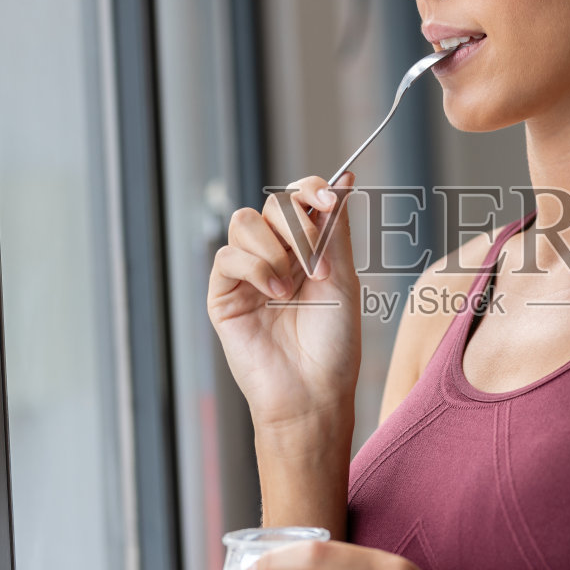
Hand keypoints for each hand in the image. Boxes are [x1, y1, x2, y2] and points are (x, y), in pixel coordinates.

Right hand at [206, 173, 361, 435]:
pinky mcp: (223, 294)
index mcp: (306, 249)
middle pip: (273, 204)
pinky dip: (255, 267)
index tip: (331, 199)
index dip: (311, 188)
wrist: (314, 391)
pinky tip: (274, 293)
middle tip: (318, 262)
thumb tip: (346, 179)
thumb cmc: (334, 344)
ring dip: (275, 248)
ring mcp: (247, 273)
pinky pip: (228, 257)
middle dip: (298, 225)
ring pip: (244, 222)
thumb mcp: (342, 278)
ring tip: (293, 287)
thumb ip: (336, 228)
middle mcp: (275, 255)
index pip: (298, 198)